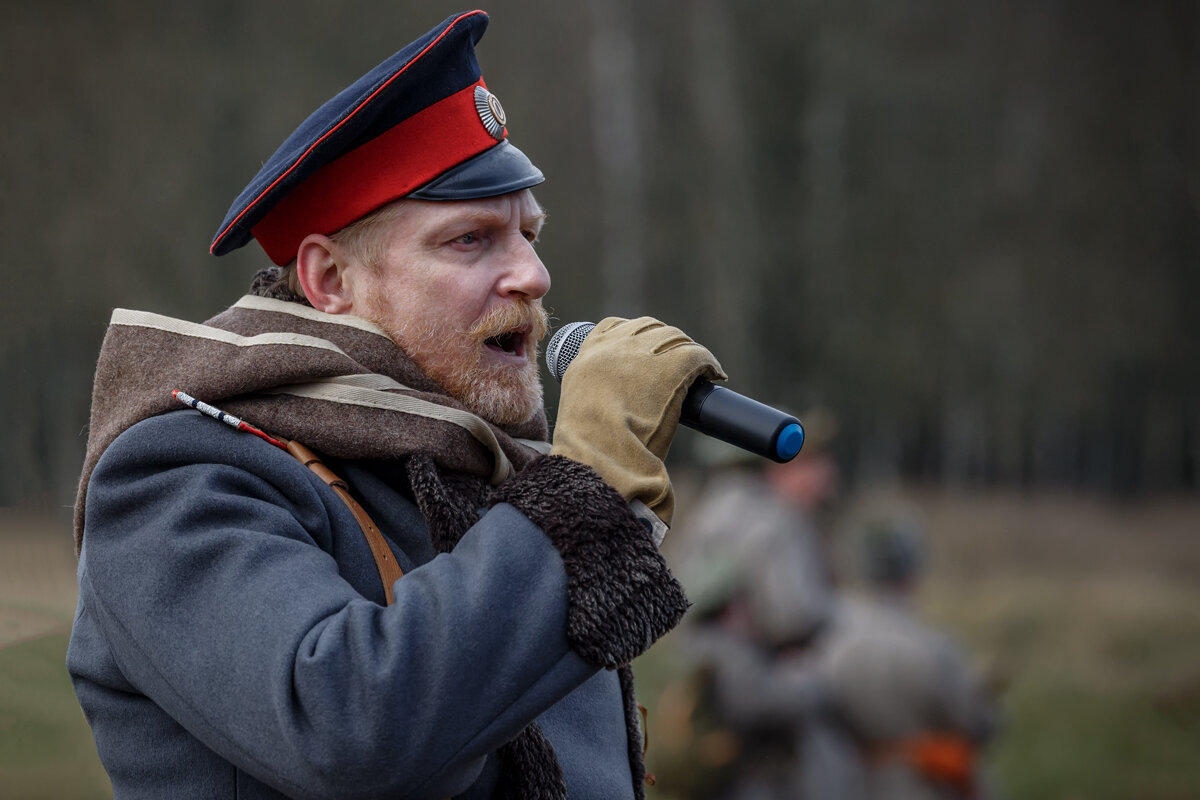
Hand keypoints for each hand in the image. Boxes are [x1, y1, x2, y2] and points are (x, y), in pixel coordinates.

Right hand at [550, 316, 724, 524]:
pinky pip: (697, 354)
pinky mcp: (672, 366)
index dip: (634, 335)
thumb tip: (610, 406)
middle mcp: (615, 347)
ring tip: (697, 369)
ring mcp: (644, 354)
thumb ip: (591, 394)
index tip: (645, 349)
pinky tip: (714, 375)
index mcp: (588, 354)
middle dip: (663, 341)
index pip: (614, 327)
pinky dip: (709, 363)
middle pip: (648, 328)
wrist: (599, 453)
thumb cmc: (588, 444)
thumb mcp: (577, 407)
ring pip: (674, 338)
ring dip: (686, 350)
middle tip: (676, 361)